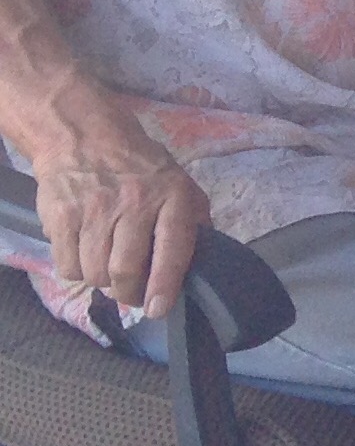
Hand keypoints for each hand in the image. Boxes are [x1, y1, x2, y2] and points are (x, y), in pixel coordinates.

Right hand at [31, 114, 209, 319]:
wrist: (84, 137)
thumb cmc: (140, 168)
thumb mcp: (179, 185)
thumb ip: (193, 222)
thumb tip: (201, 264)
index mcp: (172, 196)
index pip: (172, 249)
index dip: (165, 285)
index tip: (159, 308)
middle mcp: (134, 203)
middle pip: (125, 271)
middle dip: (128, 293)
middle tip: (131, 292)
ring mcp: (95, 210)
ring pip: (95, 274)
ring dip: (101, 281)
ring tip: (107, 266)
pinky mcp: (62, 216)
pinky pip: (67, 266)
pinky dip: (76, 270)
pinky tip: (84, 253)